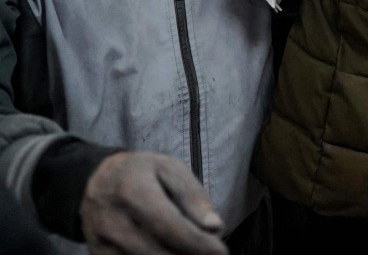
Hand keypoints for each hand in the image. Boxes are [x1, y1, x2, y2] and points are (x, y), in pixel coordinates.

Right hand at [81, 152, 226, 254]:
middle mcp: (113, 221)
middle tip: (210, 251)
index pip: (168, 226)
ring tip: (192, 249)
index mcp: (133, 192)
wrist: (96, 181)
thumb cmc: (141, 173)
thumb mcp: (171, 169)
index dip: (197, 243)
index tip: (221, 251)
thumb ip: (193, 197)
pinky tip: (172, 252)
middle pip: (159, 253)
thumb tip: (215, 227)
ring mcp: (102, 244)